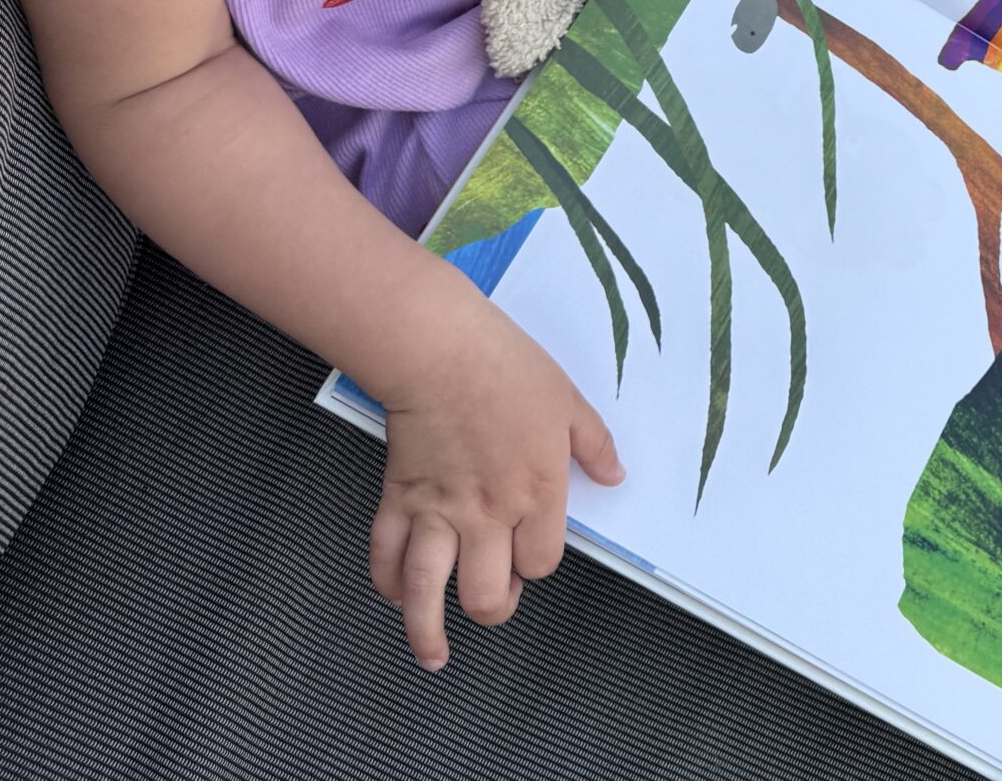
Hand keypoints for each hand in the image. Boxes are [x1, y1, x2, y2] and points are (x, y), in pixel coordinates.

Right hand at [368, 310, 622, 670]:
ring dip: (426, 630)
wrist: (439, 350)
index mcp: (536, 493)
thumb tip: (614, 477)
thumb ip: (595, 446)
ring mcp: (438, 511)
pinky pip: (387, 555)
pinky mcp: (398, 498)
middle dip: (492, 609)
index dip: (537, 565)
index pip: (542, 562)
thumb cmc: (505, 368)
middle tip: (492, 602)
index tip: (532, 553)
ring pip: (428, 592)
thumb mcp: (569, 401)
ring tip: (433, 651)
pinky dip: (387, 583)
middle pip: (487, 595)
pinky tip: (397, 595)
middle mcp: (487, 514)